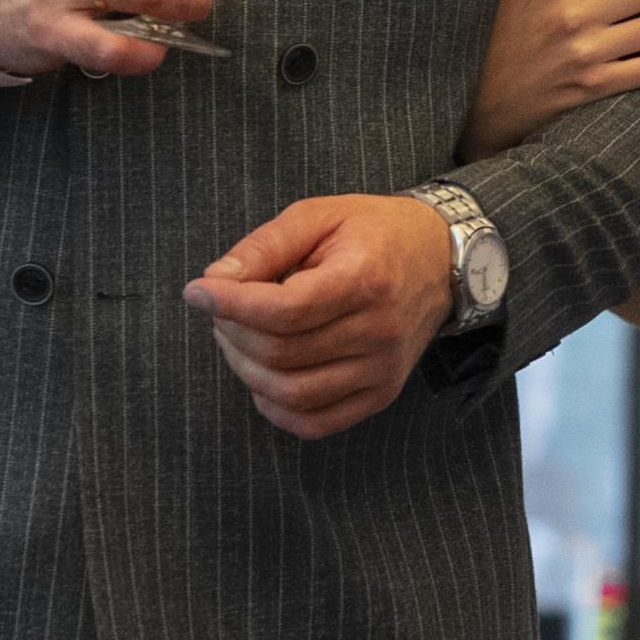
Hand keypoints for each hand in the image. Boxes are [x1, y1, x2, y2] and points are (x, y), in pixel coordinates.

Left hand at [185, 193, 455, 439]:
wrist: (441, 258)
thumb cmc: (374, 232)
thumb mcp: (320, 216)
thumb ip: (265, 246)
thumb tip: (214, 281)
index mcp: (365, 279)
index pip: (284, 310)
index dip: (230, 305)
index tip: (198, 291)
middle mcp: (379, 331)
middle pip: (281, 353)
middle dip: (233, 332)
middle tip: (223, 310)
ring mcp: (382, 369)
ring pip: (291, 393)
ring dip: (246, 369)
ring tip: (240, 338)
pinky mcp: (381, 394)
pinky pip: (315, 423)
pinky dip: (276, 408)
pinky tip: (264, 377)